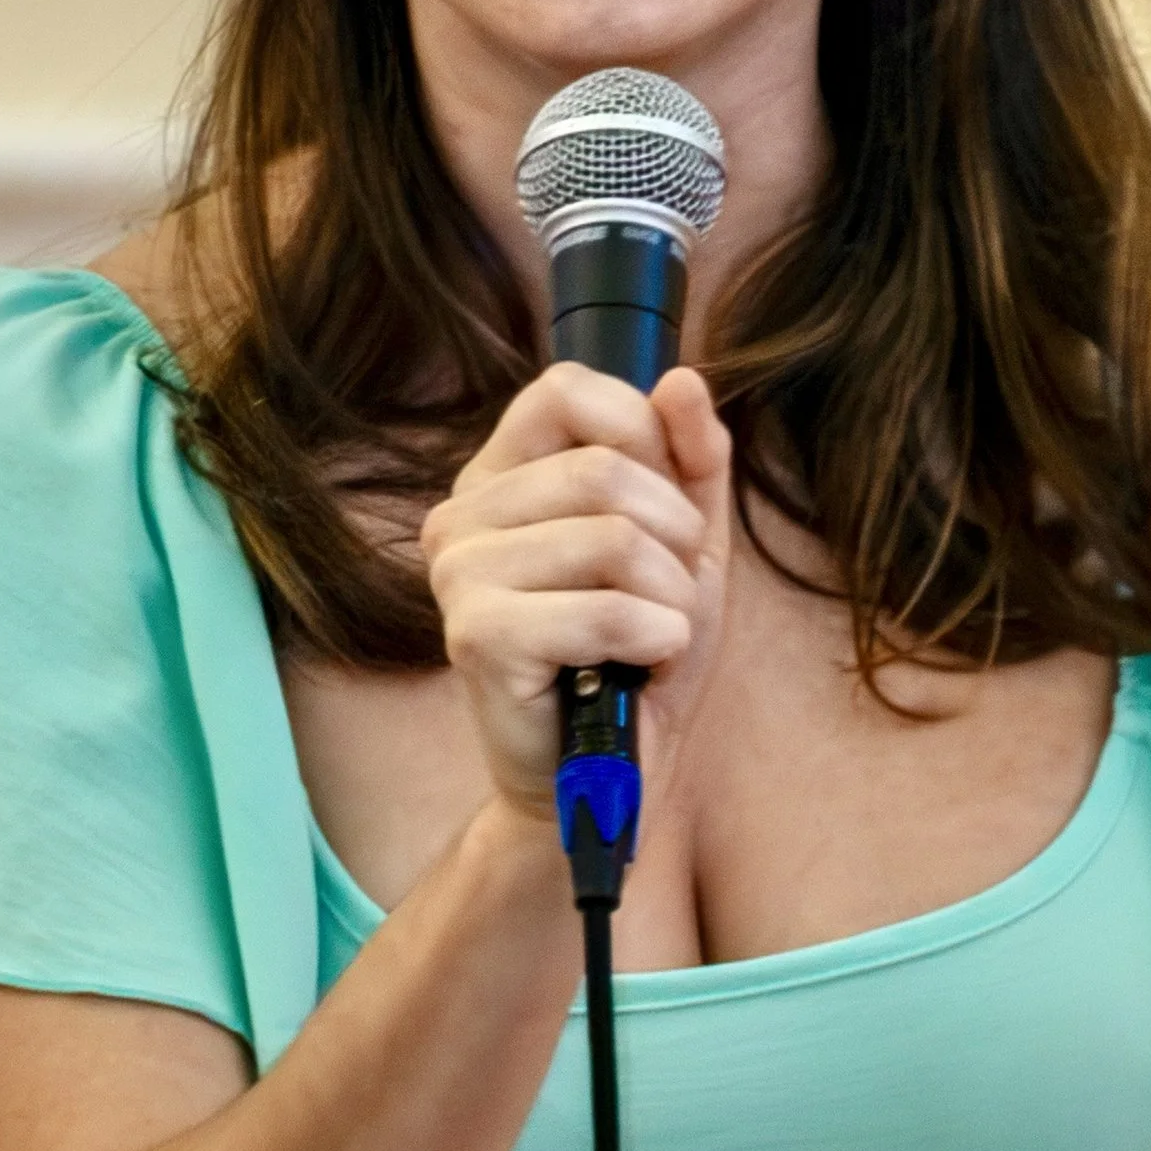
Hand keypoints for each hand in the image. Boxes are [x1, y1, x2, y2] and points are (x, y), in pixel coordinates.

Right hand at [419, 362, 732, 827]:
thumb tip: (681, 381)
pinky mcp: (476, 636)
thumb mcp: (685, 542)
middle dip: (673, 537)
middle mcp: (462, 514)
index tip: (667, 506)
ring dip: (669, 597)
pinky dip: (652, 636)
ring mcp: (458, 574)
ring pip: (611, 537)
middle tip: (667, 594)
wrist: (614, 770)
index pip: (566, 390)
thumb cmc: (639, 651)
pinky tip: (643, 661)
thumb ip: (692, 459)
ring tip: (654, 635)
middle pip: (603, 468)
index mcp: (500, 476)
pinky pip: (602, 608)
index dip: (643, 434)